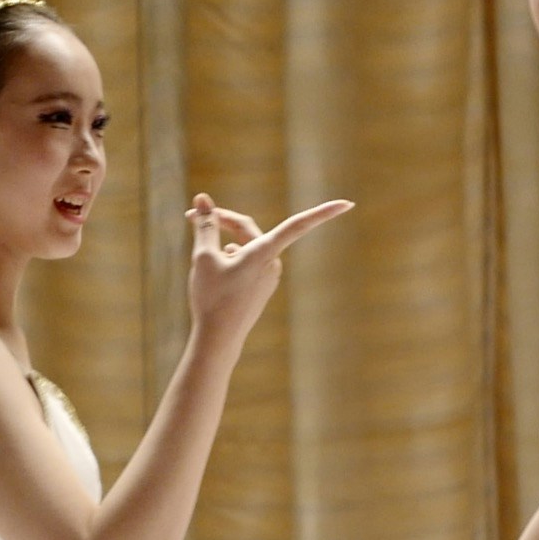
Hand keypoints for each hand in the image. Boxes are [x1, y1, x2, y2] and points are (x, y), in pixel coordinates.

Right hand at [186, 193, 351, 340]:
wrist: (218, 340)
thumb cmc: (212, 297)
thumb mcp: (203, 256)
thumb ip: (206, 225)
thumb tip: (203, 200)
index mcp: (265, 252)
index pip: (299, 224)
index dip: (323, 212)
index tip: (348, 203)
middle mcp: (272, 263)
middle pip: (247, 230)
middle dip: (221, 222)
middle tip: (190, 215)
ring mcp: (268, 276)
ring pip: (243, 247)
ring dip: (221, 246)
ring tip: (201, 264)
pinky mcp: (261, 287)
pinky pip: (245, 263)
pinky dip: (229, 261)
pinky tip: (215, 274)